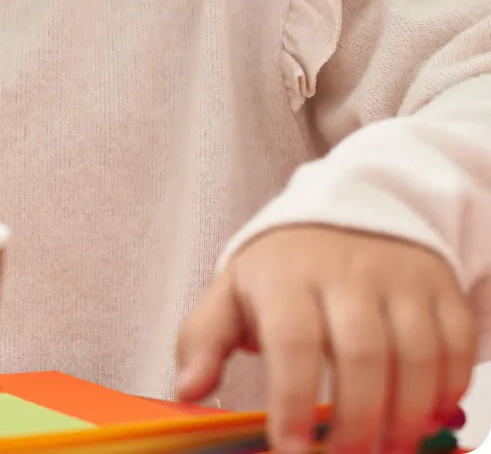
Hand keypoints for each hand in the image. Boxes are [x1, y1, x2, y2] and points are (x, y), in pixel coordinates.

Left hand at [176, 225, 475, 453]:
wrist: (344, 214)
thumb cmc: (281, 271)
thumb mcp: (232, 292)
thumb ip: (204, 339)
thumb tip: (188, 389)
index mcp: (285, 276)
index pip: (292, 340)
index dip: (294, 399)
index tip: (292, 450)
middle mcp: (345, 272)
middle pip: (361, 353)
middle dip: (358, 419)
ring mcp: (398, 278)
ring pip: (416, 354)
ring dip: (406, 415)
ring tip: (388, 450)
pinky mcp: (439, 288)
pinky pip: (455, 344)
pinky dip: (447, 389)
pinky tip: (425, 418)